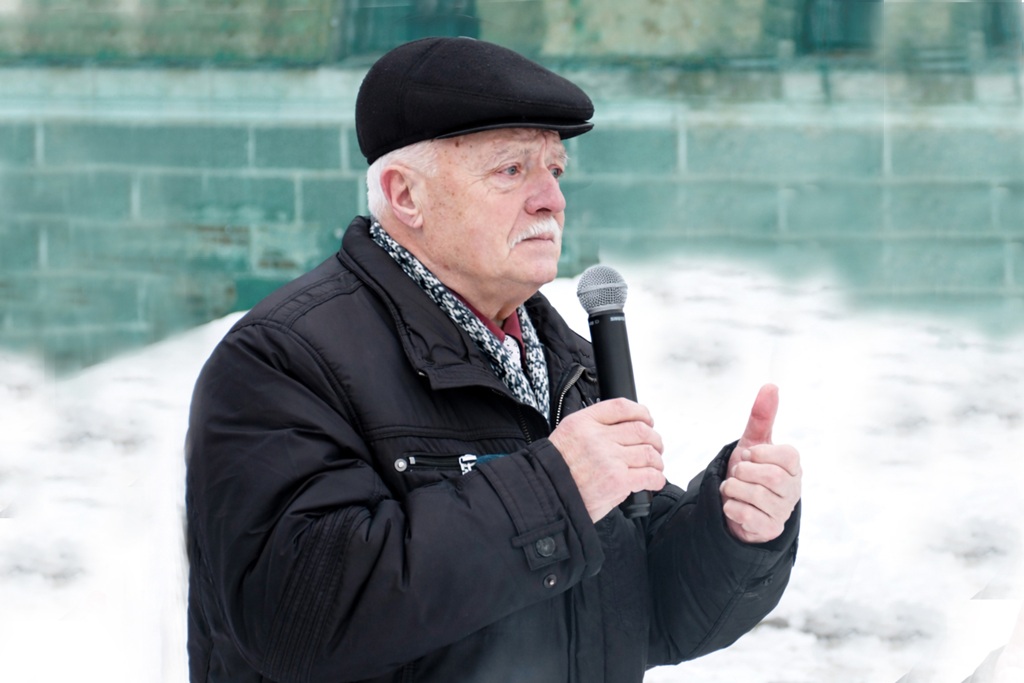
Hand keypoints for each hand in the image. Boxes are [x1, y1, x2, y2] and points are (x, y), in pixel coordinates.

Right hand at [549, 398, 665, 522]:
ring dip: (656, 461)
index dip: (641, 413)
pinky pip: (649, 475)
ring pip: (648, 452)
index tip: (647, 420)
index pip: (622, 407)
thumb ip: (594, 431)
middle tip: (654, 447)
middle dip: (653, 439)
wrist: (545, 495)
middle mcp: (597, 437)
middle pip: (641, 429)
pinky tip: (653, 481)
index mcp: (583, 422)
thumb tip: (624, 436)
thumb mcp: (568, 436)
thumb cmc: (555, 472)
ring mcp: (609, 458)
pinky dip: (656, 478)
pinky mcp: (618, 480)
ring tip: (654, 467)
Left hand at [720, 384, 801, 543]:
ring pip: (756, 496)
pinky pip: (747, 516)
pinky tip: (732, 505)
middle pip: (772, 477)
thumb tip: (771, 385)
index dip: (760, 453)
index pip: (786, 455)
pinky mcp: (769, 529)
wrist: (734, 504)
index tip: (748, 454)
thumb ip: (761, 417)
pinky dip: (731, 507)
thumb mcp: (752, 442)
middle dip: (744, 472)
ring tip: (732, 488)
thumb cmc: (749, 471)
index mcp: (793, 466)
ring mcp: (783, 511)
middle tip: (737, 472)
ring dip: (733, 489)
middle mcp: (793, 489)